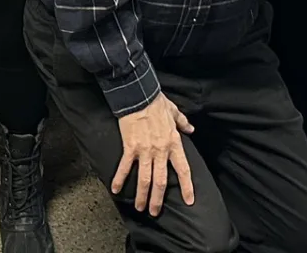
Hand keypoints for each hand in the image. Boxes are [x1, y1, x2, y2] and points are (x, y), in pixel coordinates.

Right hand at [113, 94, 194, 215]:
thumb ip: (183, 122)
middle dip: (158, 199)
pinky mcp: (130, 147)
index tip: (189, 200)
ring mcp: (145, 151)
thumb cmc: (156, 101)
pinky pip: (125, 167)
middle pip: (161, 181)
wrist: (138, 93)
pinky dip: (120, 179)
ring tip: (140, 208)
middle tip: (156, 212)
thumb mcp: (174, 111)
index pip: (183, 169)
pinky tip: (115, 190)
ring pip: (145, 179)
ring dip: (142, 196)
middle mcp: (160, 150)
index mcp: (173, 143)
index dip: (187, 186)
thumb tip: (191, 128)